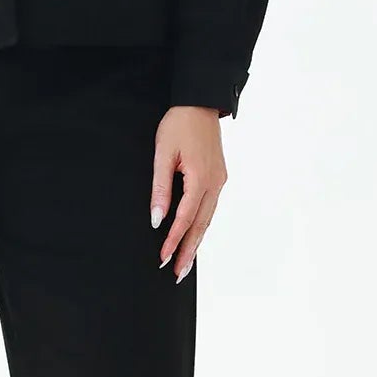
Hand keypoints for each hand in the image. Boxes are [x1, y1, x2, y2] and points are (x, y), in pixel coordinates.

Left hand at [151, 105, 226, 280]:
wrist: (201, 103)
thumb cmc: (179, 124)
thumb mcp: (163, 153)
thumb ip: (160, 188)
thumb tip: (157, 218)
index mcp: (200, 178)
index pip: (185, 218)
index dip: (173, 240)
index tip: (163, 257)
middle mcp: (214, 184)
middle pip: (200, 225)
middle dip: (188, 251)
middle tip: (177, 273)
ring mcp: (219, 181)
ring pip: (207, 220)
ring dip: (196, 243)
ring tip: (185, 264)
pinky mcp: (219, 178)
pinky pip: (210, 208)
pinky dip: (201, 226)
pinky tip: (195, 237)